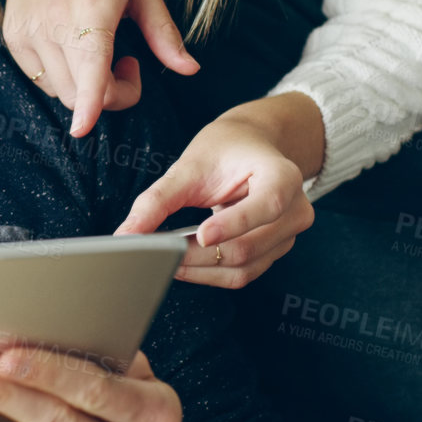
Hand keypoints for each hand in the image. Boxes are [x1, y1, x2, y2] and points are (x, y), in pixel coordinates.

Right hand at [0, 0, 199, 136]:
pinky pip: (40, 78)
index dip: (89, 104)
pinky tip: (74, 47)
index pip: (88, 68)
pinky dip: (63, 77)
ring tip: (101, 51)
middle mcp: (54, 22)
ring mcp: (28, 30)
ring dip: (87, 88)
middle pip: (80, 93)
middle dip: (111, 96)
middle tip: (129, 63)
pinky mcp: (13, 35)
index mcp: (92, 7)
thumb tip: (190, 69)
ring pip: (60, 91)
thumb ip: (163, 31)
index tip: (83, 129)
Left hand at [114, 94, 322, 287]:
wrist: (251, 147)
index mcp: (283, 177)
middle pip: (248, 247)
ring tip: (166, 258)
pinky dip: (209, 272)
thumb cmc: (226, 149)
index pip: (267, 206)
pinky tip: (184, 261)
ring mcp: (287, 235)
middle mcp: (295, 210)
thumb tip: (126, 235)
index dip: (234, 224)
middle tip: (158, 252)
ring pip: (243, 269)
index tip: (200, 235)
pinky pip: (242, 274)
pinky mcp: (273, 252)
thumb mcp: (190, 164)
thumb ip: (158, 199)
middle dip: (198, 255)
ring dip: (200, 269)